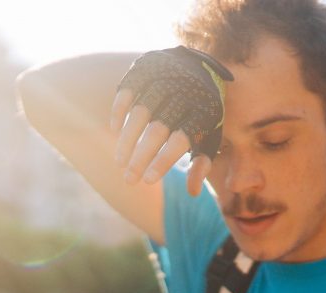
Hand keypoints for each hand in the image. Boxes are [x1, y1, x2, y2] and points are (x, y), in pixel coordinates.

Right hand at [110, 46, 232, 195]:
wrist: (200, 66)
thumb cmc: (203, 113)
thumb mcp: (210, 135)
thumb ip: (202, 163)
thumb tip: (193, 193)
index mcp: (204, 110)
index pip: (180, 140)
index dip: (163, 161)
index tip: (148, 181)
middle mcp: (184, 92)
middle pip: (158, 129)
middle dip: (141, 157)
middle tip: (129, 180)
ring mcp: (163, 78)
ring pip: (140, 112)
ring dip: (127, 140)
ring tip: (120, 163)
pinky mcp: (146, 68)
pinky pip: (128, 91)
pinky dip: (119, 111)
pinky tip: (115, 130)